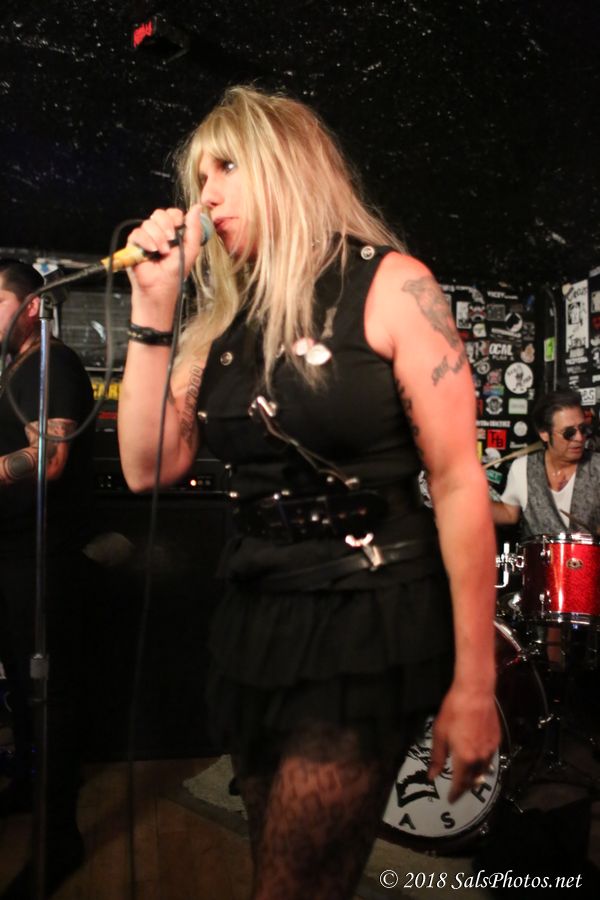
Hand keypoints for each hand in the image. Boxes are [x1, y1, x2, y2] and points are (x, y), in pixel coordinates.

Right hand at [125, 204, 204, 325]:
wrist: (160, 288)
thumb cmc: (175, 272)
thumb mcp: (191, 250)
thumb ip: (195, 229)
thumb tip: (197, 207)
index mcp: (172, 232)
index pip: (172, 213)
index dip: (175, 218)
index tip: (178, 229)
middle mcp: (158, 232)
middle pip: (160, 213)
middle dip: (167, 226)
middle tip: (171, 241)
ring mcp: (145, 237)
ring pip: (149, 223)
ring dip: (158, 238)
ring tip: (162, 252)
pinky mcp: (134, 244)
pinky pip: (138, 233)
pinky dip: (146, 241)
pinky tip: (152, 251)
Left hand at [428, 682, 499, 802]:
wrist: (475, 693)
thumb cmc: (453, 711)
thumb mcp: (440, 733)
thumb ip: (437, 757)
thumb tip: (432, 776)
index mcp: (464, 758)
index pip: (460, 783)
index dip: (455, 793)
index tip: (451, 800)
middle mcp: (480, 757)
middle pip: (474, 780)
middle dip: (465, 787)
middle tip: (458, 790)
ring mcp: (490, 749)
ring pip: (483, 770)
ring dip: (475, 776)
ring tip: (467, 777)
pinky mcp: (496, 740)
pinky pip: (489, 758)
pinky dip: (482, 763)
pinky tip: (477, 759)